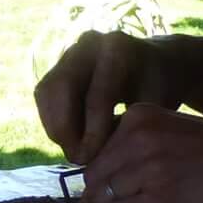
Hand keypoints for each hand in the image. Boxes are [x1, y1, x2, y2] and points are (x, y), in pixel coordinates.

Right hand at [36, 31, 191, 162]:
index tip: (91, 159)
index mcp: (118, 49)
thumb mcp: (156, 105)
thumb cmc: (158, 86)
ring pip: (47, 92)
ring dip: (55, 126)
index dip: (92, 132)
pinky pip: (44, 95)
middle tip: (77, 158)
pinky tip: (69, 138)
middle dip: (65, 129)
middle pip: (61, 88)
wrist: (154, 63)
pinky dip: (52, 120)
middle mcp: (88, 43)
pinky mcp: (58, 64)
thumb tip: (101, 158)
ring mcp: (70, 51)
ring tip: (74, 150)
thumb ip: (129, 126)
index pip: (97, 95)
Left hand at [79, 107, 202, 202]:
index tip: (116, 189)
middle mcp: (138, 137)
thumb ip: (141, 145)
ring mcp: (147, 169)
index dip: (105, 175)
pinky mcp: (159, 201)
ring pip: (101, 200)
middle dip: (101, 198)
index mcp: (140, 115)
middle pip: (94, 176)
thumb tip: (106, 178)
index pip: (98, 150)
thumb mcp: (178, 131)